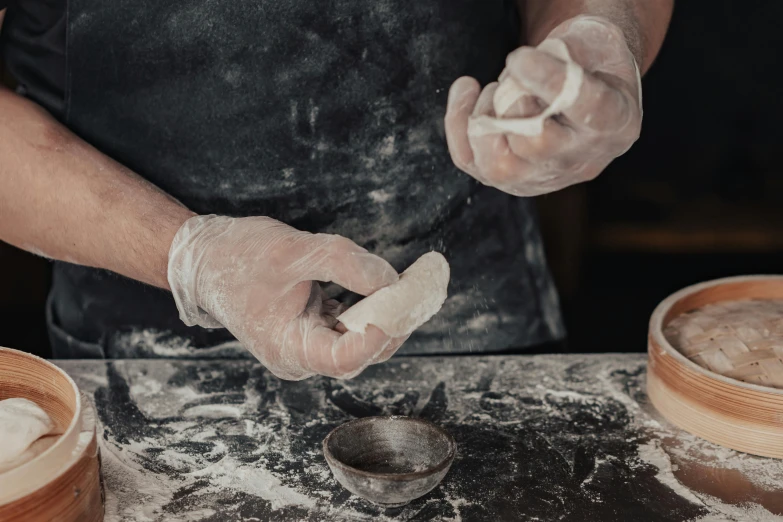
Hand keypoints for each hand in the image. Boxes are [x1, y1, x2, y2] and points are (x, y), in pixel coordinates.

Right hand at [168, 215, 407, 379]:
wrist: (205, 259)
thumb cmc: (238, 256)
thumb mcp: (293, 250)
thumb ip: (345, 263)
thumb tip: (393, 280)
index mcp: (288, 348)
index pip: (344, 358)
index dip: (376, 335)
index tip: (398, 304)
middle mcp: (301, 357)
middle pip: (363, 350)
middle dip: (397, 318)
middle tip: (427, 283)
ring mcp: (308, 346)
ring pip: (363, 338)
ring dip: (391, 312)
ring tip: (418, 280)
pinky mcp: (314, 329)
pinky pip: (353, 326)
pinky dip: (374, 306)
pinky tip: (391, 285)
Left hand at [445, 15, 641, 196]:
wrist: (583, 83)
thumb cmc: (589, 59)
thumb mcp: (593, 41)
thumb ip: (567, 54)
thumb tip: (522, 73)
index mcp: (617, 121)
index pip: (588, 109)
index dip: (550, 81)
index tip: (519, 57)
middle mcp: (584, 159)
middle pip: (538, 144)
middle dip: (512, 102)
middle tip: (512, 74)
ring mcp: (546, 177)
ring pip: (500, 166)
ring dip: (483, 119)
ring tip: (492, 89)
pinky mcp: (512, 180)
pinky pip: (472, 162)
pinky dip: (458, 124)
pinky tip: (467, 91)